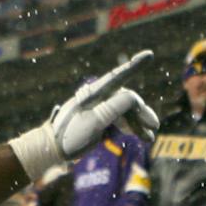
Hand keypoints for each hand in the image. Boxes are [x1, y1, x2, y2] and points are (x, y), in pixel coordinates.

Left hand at [15, 51, 159, 177]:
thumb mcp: (93, 122)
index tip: (149, 55)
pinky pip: (118, 121)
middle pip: (126, 99)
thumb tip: (133, 97)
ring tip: (149, 138)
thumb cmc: (69, 135)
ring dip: (138, 124)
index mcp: (95, 93)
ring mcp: (98, 109)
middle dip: (141, 113)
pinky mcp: (98, 121)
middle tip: (154, 127)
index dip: (135, 66)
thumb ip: (113, 108)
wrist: (52, 150)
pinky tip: (138, 137)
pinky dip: (129, 129)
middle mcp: (98, 98)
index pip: (119, 76)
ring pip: (125, 112)